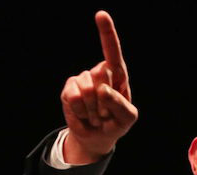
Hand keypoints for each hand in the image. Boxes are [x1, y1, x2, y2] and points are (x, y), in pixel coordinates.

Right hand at [60, 11, 137, 163]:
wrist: (97, 136)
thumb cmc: (116, 123)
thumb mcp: (127, 118)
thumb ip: (121, 105)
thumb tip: (103, 89)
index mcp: (118, 75)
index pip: (113, 52)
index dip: (107, 34)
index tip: (101, 15)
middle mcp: (99, 73)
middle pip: (102, 76)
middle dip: (106, 102)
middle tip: (107, 113)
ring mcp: (83, 79)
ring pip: (88, 90)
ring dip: (94, 110)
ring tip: (96, 115)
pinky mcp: (69, 89)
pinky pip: (74, 98)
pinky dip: (81, 112)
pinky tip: (85, 115)